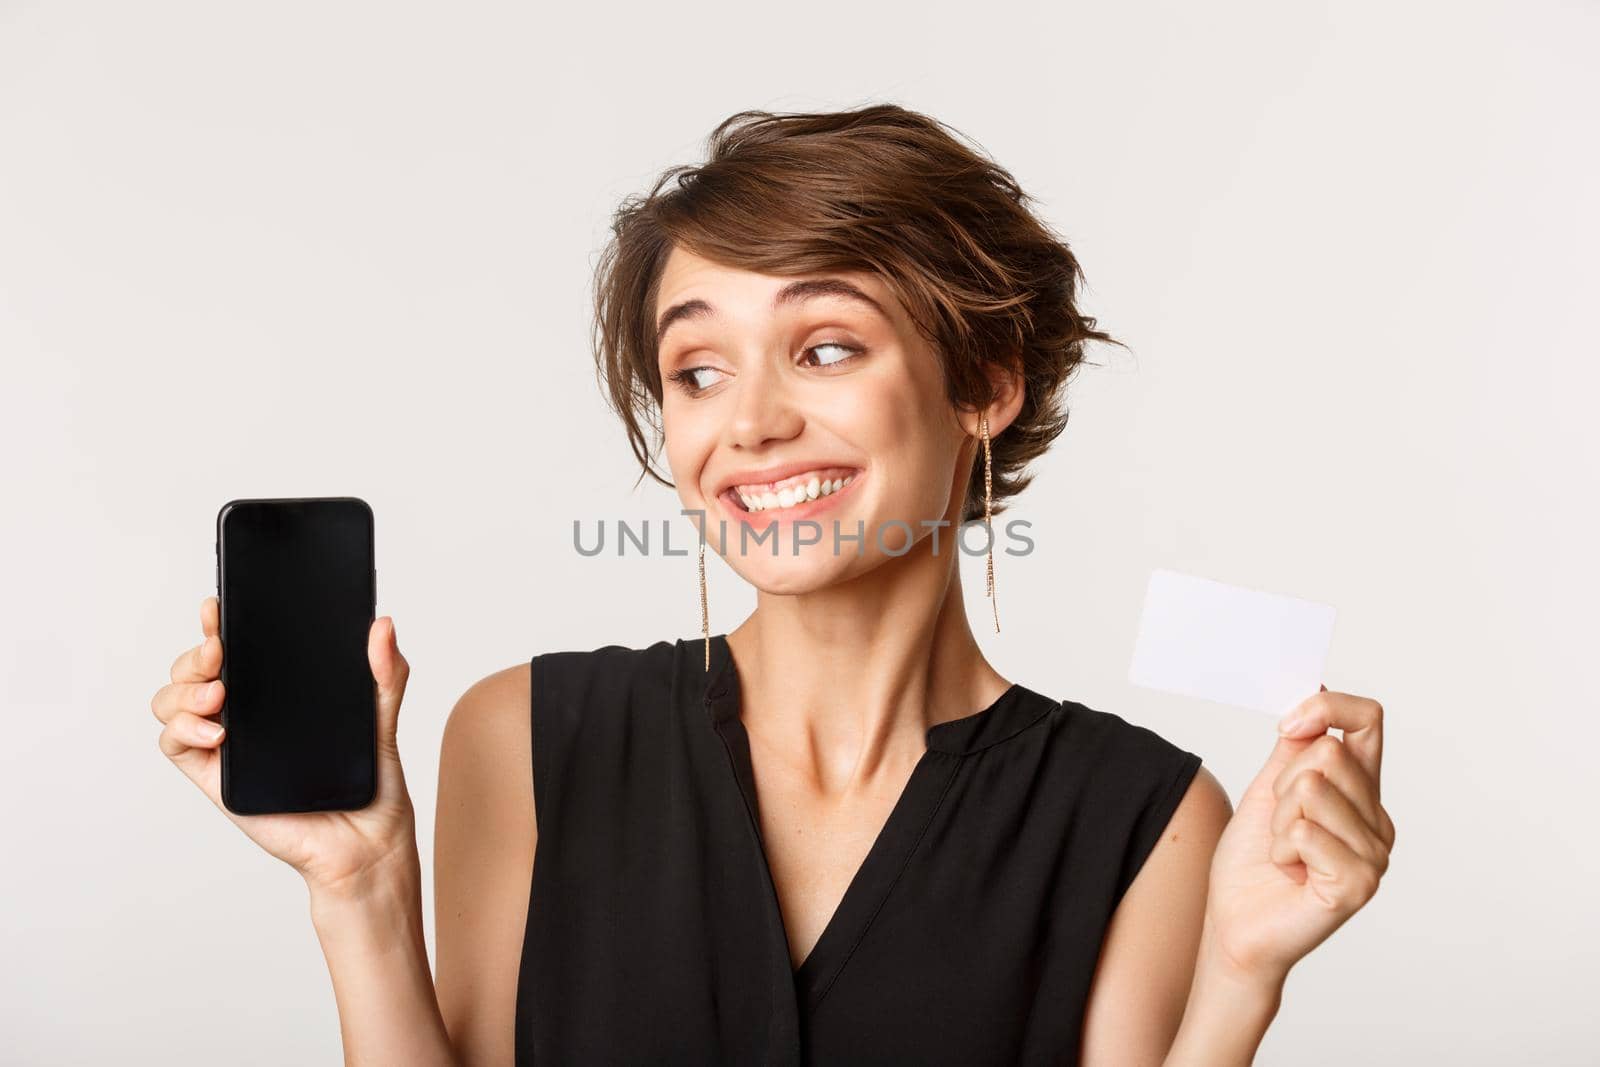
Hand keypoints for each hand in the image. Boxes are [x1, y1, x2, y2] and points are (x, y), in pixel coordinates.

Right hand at [151, 595, 419, 896]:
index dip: (218, 624)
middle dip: (195, 652)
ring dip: (183, 688)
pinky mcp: (217, 780)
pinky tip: (215, 732)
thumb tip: (383, 625)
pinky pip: (175, 746)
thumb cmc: (370, 783)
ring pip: (172, 701)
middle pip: (194, 669)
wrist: (367, 844)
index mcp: (279, 693)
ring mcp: (228, 747)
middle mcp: (247, 715)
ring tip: (219, 694)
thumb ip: (385, 673)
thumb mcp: (382, 717)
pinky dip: (182, 730)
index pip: (237, 649)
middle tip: (219, 651)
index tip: (218, 607)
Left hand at [1203, 686, 1394, 986]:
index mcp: (1361, 791)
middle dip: (1282, 785)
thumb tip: (1317, 691)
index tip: (1288, 725)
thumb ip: (1295, 748)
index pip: (1366, 720)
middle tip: (1280, 825)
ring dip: (1280, 820)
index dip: (1327, 708)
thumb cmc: (1252, 863)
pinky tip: (1290, 872)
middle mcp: (1377, 819)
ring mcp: (1375, 853)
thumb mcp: (1268, 790)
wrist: (1236, 925)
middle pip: (1328, 753)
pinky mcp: (1360, 883)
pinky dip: (1282, 848)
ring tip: (1285, 852)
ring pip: (1312, 789)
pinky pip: (1306, 831)